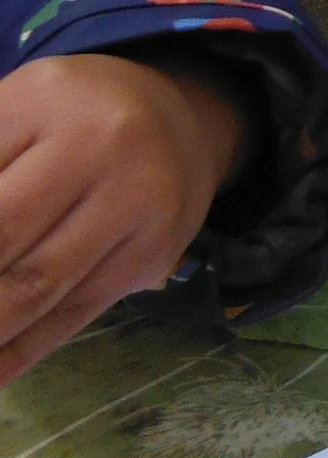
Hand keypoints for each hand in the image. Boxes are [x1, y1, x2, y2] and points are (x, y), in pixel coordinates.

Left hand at [0, 51, 247, 385]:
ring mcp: (137, 205)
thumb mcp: (7, 113)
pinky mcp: (152, 256)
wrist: (179, 120)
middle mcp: (104, 148)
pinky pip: (73, 315)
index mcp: (45, 103)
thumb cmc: (66, 117)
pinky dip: (17, 353)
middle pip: (3, 240)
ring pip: (37, 288)